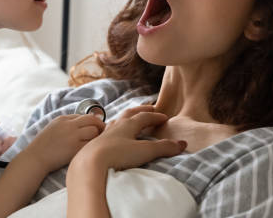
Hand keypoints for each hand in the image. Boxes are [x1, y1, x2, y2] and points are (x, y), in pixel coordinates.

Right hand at [23, 114, 105, 172]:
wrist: (36, 157)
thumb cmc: (44, 145)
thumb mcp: (54, 127)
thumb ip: (67, 123)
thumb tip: (84, 124)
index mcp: (63, 118)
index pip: (85, 116)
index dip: (92, 122)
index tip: (95, 128)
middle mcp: (69, 125)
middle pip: (92, 120)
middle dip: (100, 126)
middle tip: (102, 134)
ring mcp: (72, 136)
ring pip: (94, 131)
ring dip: (97, 137)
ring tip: (95, 143)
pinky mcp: (75, 149)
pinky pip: (90, 144)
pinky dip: (93, 146)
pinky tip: (90, 151)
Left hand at [70, 105, 185, 172]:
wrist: (89, 163)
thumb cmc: (117, 155)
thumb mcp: (144, 151)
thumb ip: (163, 147)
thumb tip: (182, 143)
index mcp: (128, 125)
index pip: (144, 117)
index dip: (155, 116)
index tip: (164, 117)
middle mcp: (115, 126)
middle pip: (129, 114)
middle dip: (141, 110)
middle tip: (149, 108)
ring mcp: (104, 135)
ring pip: (117, 121)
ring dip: (126, 118)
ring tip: (130, 119)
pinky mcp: (96, 145)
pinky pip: (107, 132)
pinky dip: (114, 130)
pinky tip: (111, 135)